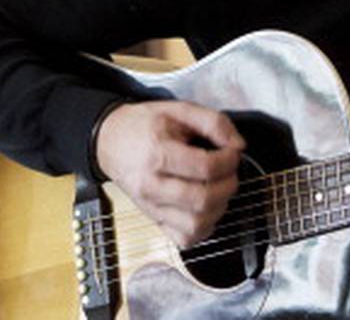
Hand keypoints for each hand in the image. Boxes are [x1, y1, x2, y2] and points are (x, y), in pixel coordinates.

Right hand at [95, 100, 245, 247]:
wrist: (111, 141)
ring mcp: (152, 207)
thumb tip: (238, 144)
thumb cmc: (144, 126)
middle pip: (203, 199)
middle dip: (228, 185)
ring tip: (219, 188)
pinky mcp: (154, 220)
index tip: (232, 152)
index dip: (230, 160)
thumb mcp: (178, 109)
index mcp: (158, 155)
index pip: (205, 168)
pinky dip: (204, 228)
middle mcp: (152, 186)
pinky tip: (206, 208)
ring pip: (196, 224)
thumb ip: (213, 122)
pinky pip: (185, 239)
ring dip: (219, 208)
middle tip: (229, 171)